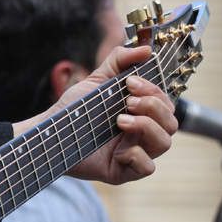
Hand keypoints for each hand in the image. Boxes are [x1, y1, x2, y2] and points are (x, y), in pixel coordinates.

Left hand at [13, 45, 176, 184]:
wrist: (50, 133)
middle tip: (127, 102)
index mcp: (141, 114)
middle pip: (172, 123)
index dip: (155, 91)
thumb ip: (119, 61)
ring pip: (164, 143)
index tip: (130, 83)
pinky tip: (119, 149)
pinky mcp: (122, 172)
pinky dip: (138, 156)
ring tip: (120, 120)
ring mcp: (133, 153)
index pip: (165, 103)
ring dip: (147, 127)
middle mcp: (141, 134)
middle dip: (153, 107)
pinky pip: (148, 168)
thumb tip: (146, 49)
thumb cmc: (74, 110)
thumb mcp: (97, 80)